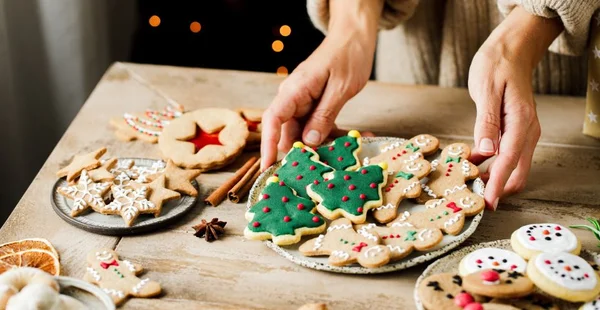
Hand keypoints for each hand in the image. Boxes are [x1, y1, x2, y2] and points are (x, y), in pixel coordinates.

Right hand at [260, 0, 383, 169]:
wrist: (354, 37)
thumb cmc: (348, 56)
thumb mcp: (340, 88)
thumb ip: (324, 115)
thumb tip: (309, 141)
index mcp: (295, 90)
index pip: (272, 120)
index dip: (268, 144)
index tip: (267, 166)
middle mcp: (294, 98)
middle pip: (290, 132)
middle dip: (304, 152)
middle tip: (322, 171)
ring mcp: (305, 102)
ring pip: (307, 132)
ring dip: (327, 144)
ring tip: (349, 154)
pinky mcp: (316, 105)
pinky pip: (320, 125)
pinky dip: (335, 134)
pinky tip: (356, 139)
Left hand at [468, 6, 562, 209]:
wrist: (511, 50)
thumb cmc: (496, 65)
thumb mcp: (486, 91)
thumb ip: (486, 122)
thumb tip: (487, 152)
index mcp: (521, 122)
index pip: (509, 162)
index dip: (497, 185)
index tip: (487, 204)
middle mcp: (527, 131)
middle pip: (517, 172)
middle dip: (498, 189)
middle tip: (472, 199)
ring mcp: (523, 132)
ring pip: (512, 167)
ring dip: (494, 179)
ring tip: (468, 185)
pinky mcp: (514, 131)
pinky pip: (506, 156)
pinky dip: (492, 166)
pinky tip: (471, 165)